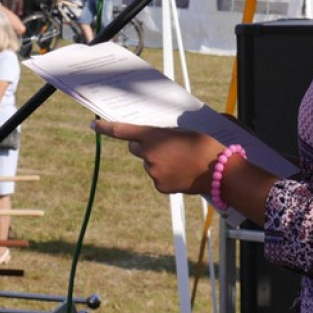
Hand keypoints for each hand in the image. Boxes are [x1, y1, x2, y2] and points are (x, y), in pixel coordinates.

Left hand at [92, 120, 223, 195]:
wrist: (218, 171)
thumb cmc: (202, 145)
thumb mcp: (180, 132)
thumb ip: (161, 136)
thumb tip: (151, 143)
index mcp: (153, 136)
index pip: (123, 131)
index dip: (106, 128)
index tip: (94, 125)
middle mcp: (149, 155)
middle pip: (137, 149)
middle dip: (146, 147)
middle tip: (167, 147)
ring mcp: (153, 172)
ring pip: (149, 165)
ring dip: (159, 162)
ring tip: (181, 161)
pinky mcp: (159, 186)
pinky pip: (157, 178)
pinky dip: (166, 176)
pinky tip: (181, 173)